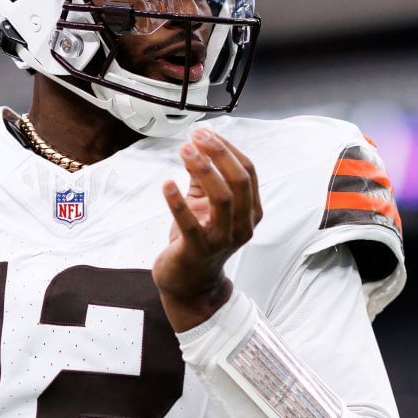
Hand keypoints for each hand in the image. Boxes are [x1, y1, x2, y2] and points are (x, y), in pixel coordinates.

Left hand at [154, 127, 261, 332]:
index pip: (248, 172)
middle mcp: (242, 226)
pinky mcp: (197, 251)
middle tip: (196, 136)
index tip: (205, 132)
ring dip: (203, 170)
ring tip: (185, 151)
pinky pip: (189, 224)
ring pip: (222, 198)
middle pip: (240, 181)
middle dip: (219, 154)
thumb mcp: (204, 206)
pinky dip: (177, 202)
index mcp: (250, 212)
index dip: (228, 148)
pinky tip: (166, 184)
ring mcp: (222, 240)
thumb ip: (202, 178)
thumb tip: (194, 145)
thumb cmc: (200, 242)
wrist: (189, 285)